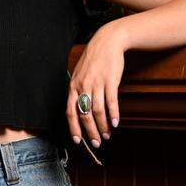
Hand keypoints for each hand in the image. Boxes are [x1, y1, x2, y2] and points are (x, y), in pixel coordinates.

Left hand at [67, 23, 126, 148]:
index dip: (73, 127)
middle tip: (96, 143)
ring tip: (107, 135)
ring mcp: (96, 83)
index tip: (78, 140)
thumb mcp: (79, 74)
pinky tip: (116, 122)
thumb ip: (77, 91)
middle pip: (84, 114)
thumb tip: (78, 109)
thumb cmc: (93, 60)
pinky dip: (113, 114)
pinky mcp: (110, 80)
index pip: (70, 111)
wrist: (107, 42)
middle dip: (90, 131)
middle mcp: (82, 86)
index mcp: (73, 86)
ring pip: (97, 111)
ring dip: (103, 126)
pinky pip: (111, 101)